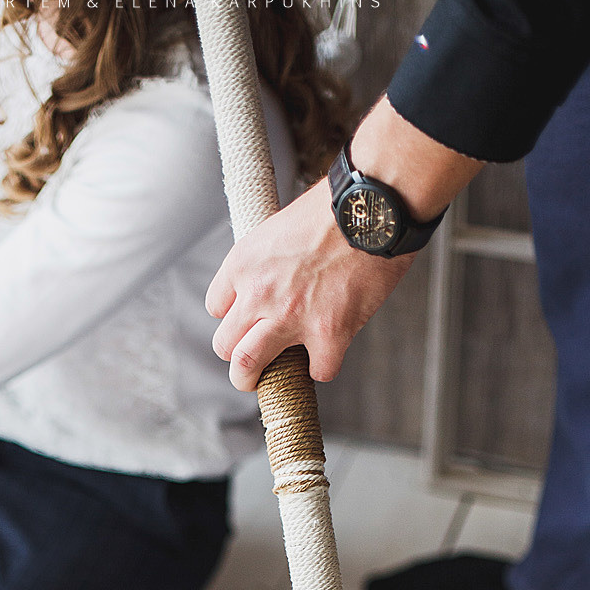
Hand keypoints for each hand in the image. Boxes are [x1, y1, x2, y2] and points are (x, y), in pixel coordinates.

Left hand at [206, 177, 414, 386]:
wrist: (374, 208)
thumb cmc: (334, 209)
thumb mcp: (279, 226)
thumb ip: (265, 262)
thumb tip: (268, 283)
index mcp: (244, 263)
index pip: (216, 307)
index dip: (233, 316)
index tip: (248, 319)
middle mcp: (259, 293)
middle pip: (224, 346)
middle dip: (235, 357)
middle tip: (248, 365)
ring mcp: (291, 317)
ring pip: (247, 367)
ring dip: (254, 379)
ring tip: (267, 381)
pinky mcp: (328, 333)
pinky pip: (317, 371)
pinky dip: (323, 366)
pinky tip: (329, 353)